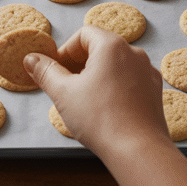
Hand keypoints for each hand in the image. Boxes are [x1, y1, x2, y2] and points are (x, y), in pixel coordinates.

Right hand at [23, 25, 169, 155]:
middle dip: (80, 64)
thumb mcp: (63, 93)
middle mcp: (134, 53)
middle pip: (101, 48)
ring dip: (98, 76)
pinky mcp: (154, 91)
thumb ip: (45, 72)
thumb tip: (32, 59)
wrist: (138, 150)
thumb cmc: (101, 119)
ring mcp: (147, 72)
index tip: (56, 70)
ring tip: (85, 100)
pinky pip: (130, 81)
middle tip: (66, 86)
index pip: (83, 35)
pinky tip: (106, 109)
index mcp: (112, 46)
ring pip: (116, 66)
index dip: (65, 51)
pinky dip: (115, 88)